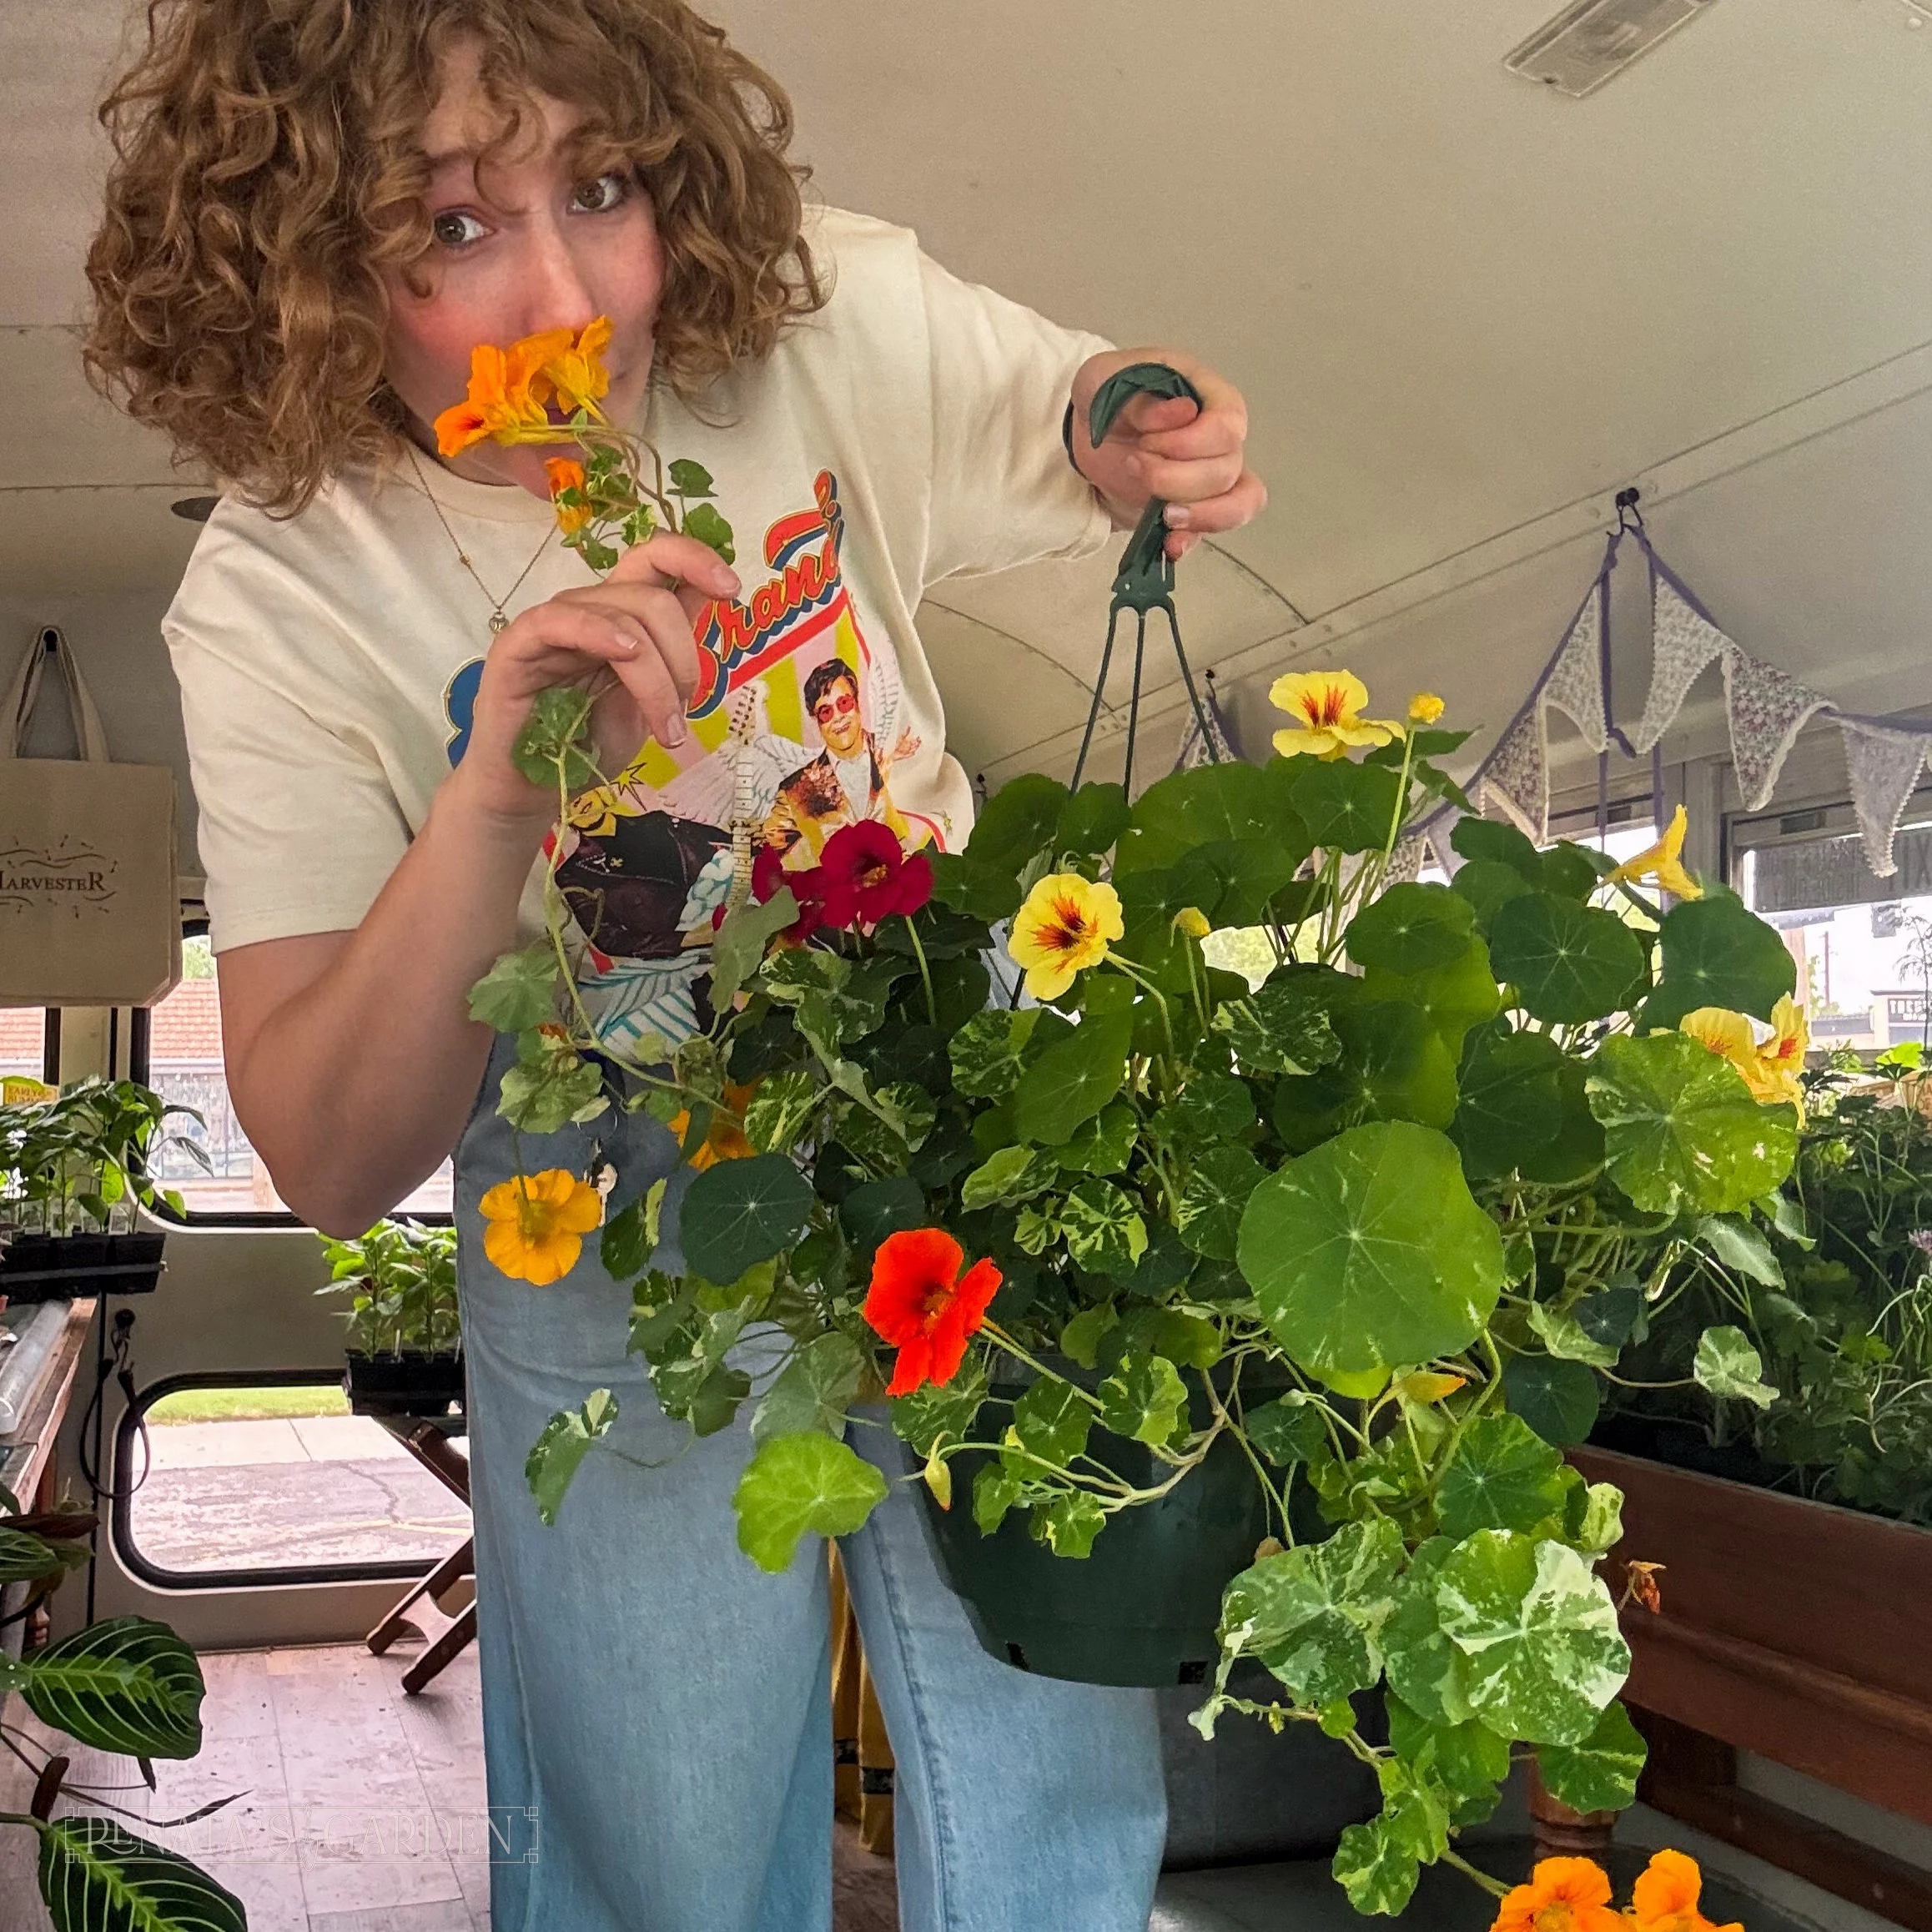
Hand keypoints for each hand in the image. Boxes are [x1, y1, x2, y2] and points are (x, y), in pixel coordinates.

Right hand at [448, 531, 740, 829]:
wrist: (534, 791)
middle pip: (651, 598)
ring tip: (666, 729)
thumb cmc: (587, 746)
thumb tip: (710, 599)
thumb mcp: (650, 702)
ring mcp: (552, 624)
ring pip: (620, 616)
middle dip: (683, 657)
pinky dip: (599, 632)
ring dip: (656, 677)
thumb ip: (673, 655)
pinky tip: (624, 653)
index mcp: (622, 616)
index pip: (656, 561)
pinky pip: (560, 620)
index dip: (695, 560)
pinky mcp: (518, 645)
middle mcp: (589, 610)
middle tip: (684, 715)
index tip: (731, 587)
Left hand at [1068, 347, 1266, 560]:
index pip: (1226, 427)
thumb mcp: (1104, 380)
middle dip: (1176, 479)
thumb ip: (1139, 396)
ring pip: (1235, 503)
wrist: (1090, 430)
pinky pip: (1216, 528)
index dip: (1188, 444)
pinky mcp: (1197, 505)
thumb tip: (1183, 412)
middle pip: (1226, 470)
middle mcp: (1222, 437)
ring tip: (1161, 514)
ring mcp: (1214, 474)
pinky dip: (1193, 539)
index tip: (1146, 442)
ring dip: (1196, 514)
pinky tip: (1169, 545)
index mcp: (1210, 396)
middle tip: (1135, 466)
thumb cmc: (1106, 392)